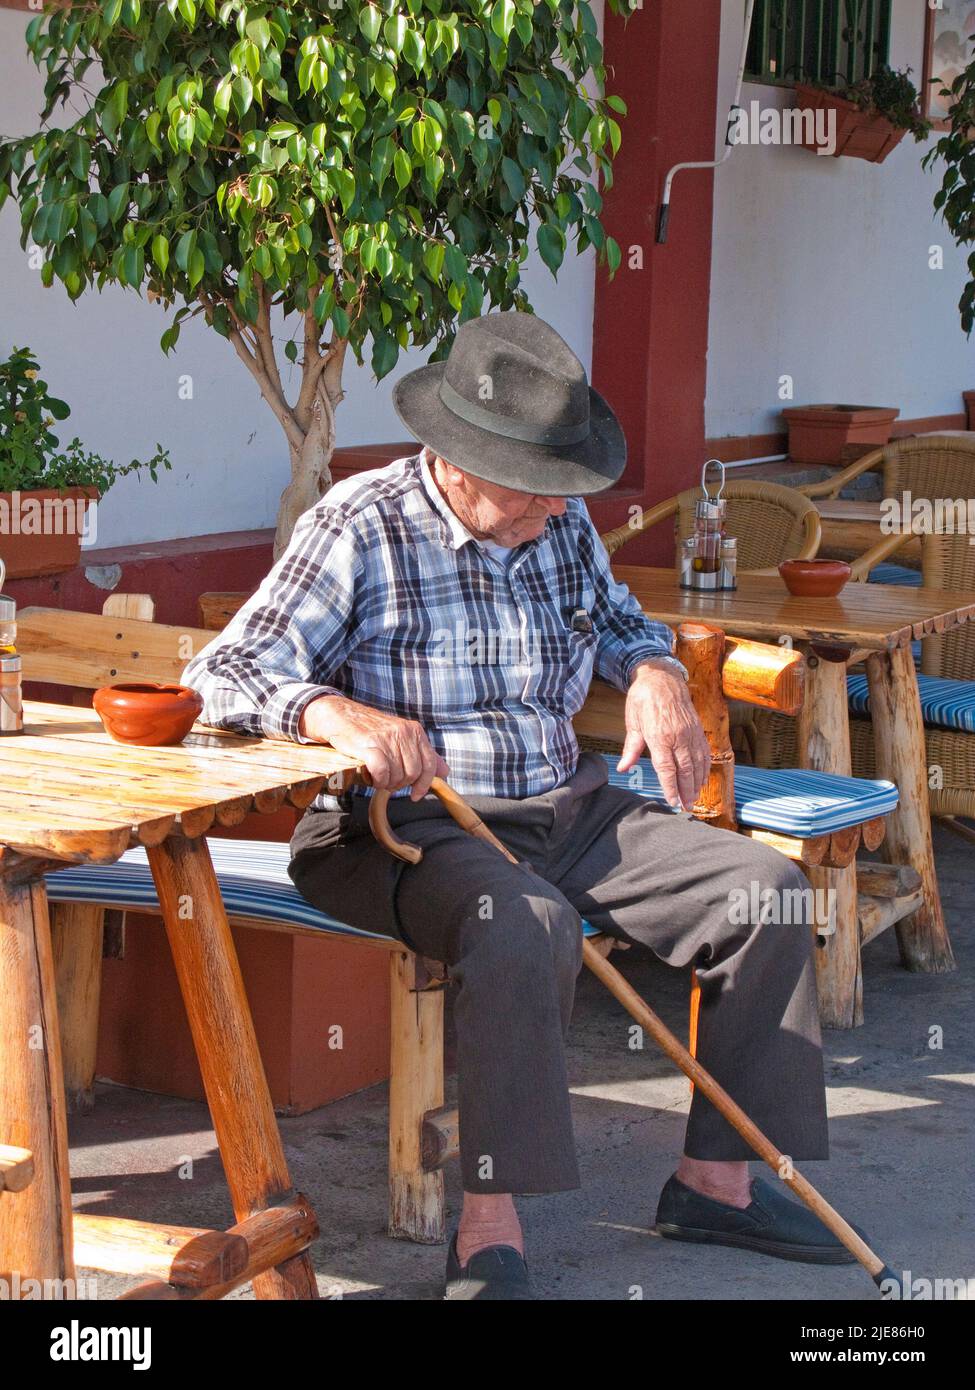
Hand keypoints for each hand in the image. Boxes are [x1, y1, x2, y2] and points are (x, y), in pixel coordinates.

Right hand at [299, 695, 449, 799]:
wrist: (340, 716)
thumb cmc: (371, 731)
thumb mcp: (401, 737)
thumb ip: (423, 754)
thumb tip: (445, 772)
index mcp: (414, 731)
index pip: (429, 764)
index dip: (424, 784)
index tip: (416, 796)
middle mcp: (403, 732)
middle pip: (413, 773)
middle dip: (400, 784)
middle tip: (388, 782)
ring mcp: (386, 738)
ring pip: (397, 775)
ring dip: (386, 783)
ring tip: (377, 778)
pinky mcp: (369, 745)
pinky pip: (381, 772)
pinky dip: (377, 780)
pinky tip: (372, 779)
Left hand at [617, 662, 710, 809]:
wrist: (662, 677)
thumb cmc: (644, 699)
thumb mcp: (632, 722)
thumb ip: (631, 748)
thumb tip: (624, 767)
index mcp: (659, 736)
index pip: (666, 769)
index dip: (670, 788)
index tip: (672, 802)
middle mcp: (678, 737)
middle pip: (685, 770)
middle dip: (686, 791)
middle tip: (686, 807)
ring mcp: (690, 733)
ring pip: (697, 763)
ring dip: (697, 783)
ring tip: (694, 798)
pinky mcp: (697, 729)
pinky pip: (704, 752)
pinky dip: (705, 768)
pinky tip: (703, 779)